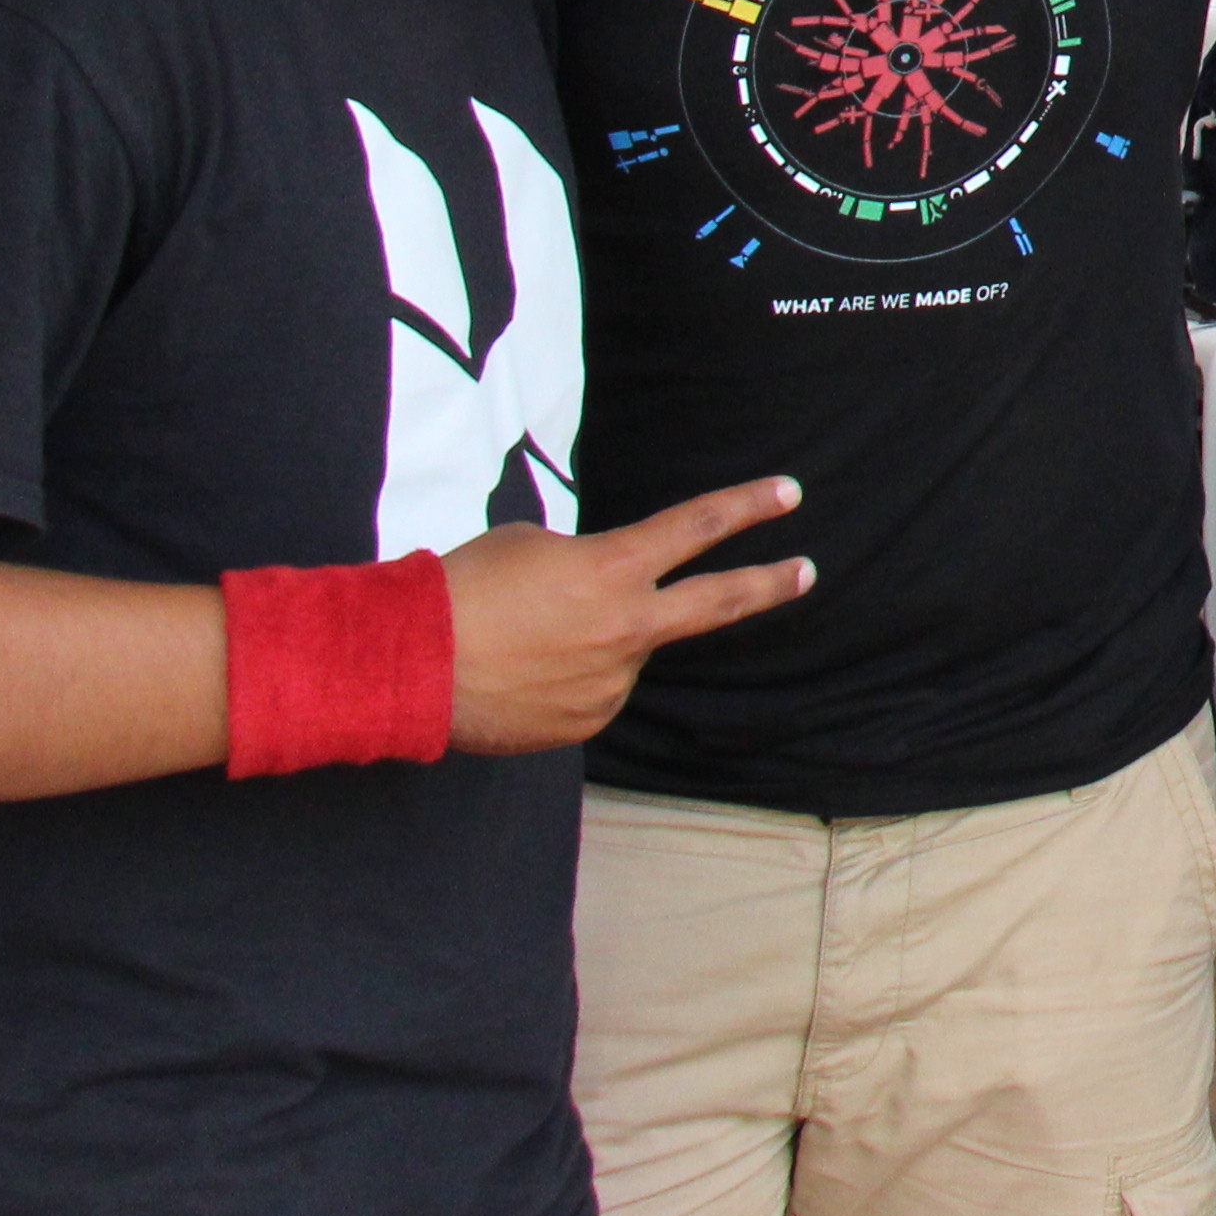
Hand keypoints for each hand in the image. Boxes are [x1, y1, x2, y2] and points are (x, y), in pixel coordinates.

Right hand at [443, 479, 815, 754]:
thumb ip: (587, 564)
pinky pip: (591, 692)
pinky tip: (519, 675)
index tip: (787, 493)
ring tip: (523, 640)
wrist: (408, 664)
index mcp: (613, 569)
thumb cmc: (460, 591)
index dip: (745, 506)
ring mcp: (612, 681)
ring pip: (622, 652)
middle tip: (806, 572)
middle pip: (718, 603)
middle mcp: (627, 628)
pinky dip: (566, 680)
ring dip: (590, 642)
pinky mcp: (587, 723)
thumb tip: (600, 595)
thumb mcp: (531, 547)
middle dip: (768, 584)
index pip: (696, 527)